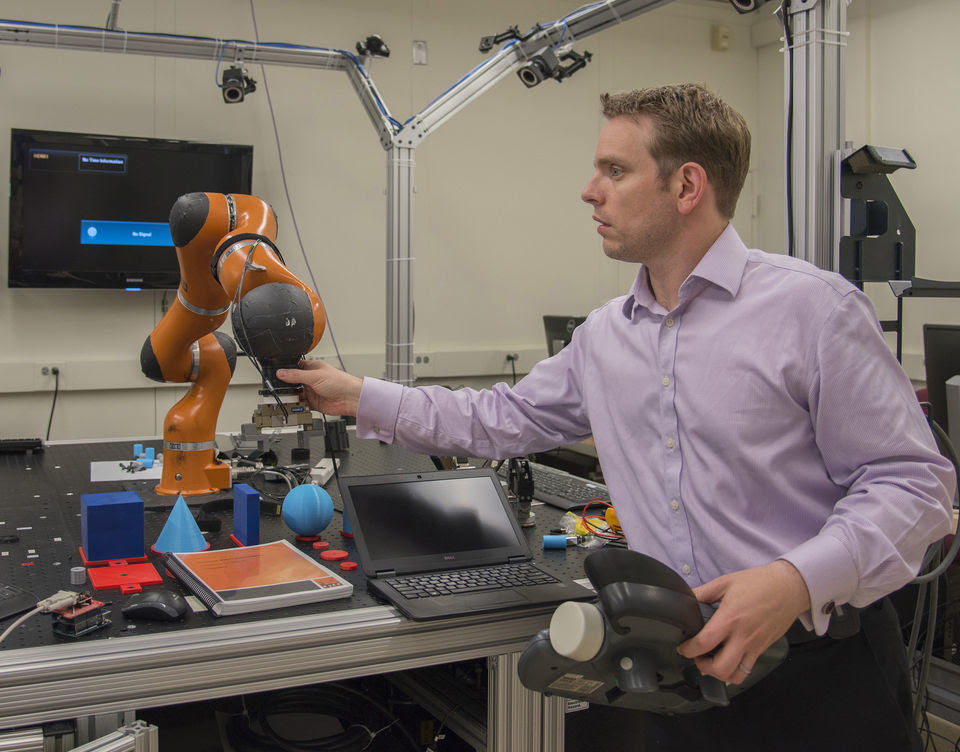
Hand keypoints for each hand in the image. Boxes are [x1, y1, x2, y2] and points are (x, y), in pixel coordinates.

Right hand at [276, 360, 362, 415]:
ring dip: (290, 398)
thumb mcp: (314, 376)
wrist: (351, 399)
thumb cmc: (340, 382)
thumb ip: (296, 375)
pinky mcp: (314, 403)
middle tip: (275, 390)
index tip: (274, 376)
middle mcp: (311, 380)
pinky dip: (297, 407)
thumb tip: (281, 373)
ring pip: (296, 395)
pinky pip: (302, 405)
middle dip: (285, 387)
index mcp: (312, 368)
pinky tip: (292, 406)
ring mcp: (312, 392)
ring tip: (282, 399)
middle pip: (293, 383)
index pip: (294, 368)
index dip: (285, 371)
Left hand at [676, 560, 810, 684]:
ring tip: (712, 662)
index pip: (704, 643)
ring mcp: (755, 646)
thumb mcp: (725, 582)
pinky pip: (748, 669)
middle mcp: (743, 636)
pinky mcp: (763, 649)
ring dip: (719, 674)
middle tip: (697, 656)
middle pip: (720, 668)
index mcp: (730, 618)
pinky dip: (735, 671)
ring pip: (736, 675)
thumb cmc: (759, 583)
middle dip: (702, 667)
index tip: (683, 647)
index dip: (688, 650)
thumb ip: (703, 593)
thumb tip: (687, 599)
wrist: (789, 587)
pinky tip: (728, 661)